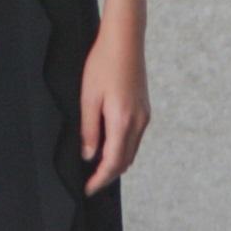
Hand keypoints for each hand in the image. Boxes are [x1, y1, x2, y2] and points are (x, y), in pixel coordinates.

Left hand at [80, 23, 150, 192]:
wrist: (125, 40)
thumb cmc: (103, 64)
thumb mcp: (88, 98)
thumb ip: (89, 130)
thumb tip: (89, 156)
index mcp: (123, 120)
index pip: (112, 162)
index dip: (99, 180)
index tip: (86, 190)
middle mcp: (138, 122)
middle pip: (125, 161)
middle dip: (107, 176)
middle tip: (89, 184)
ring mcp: (144, 116)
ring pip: (131, 152)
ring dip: (115, 164)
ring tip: (96, 169)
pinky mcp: (144, 110)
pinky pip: (134, 139)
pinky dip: (122, 150)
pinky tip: (108, 147)